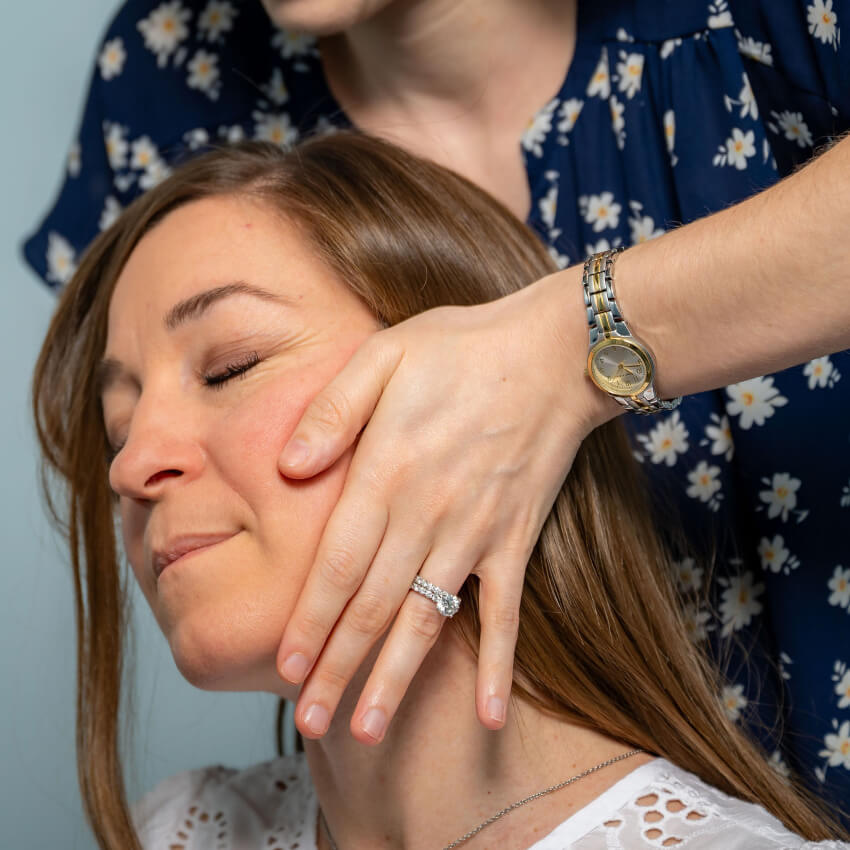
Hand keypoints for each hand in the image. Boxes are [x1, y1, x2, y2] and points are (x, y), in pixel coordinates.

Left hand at [275, 267, 616, 743]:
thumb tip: (289, 467)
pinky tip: (485, 716)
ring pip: (427, 620)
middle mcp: (427, 515)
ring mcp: (475, 533)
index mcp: (387, 472)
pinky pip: (506, 613)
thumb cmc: (461, 349)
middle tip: (310, 722)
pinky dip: (494, 664)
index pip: (337, 564)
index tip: (285, 668)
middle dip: (338, 667)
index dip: (310, 620)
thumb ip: (334, 411)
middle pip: (373, 606)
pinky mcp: (514, 539)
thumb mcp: (384, 355)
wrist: (555, 354)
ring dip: (397, 679)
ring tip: (368, 732)